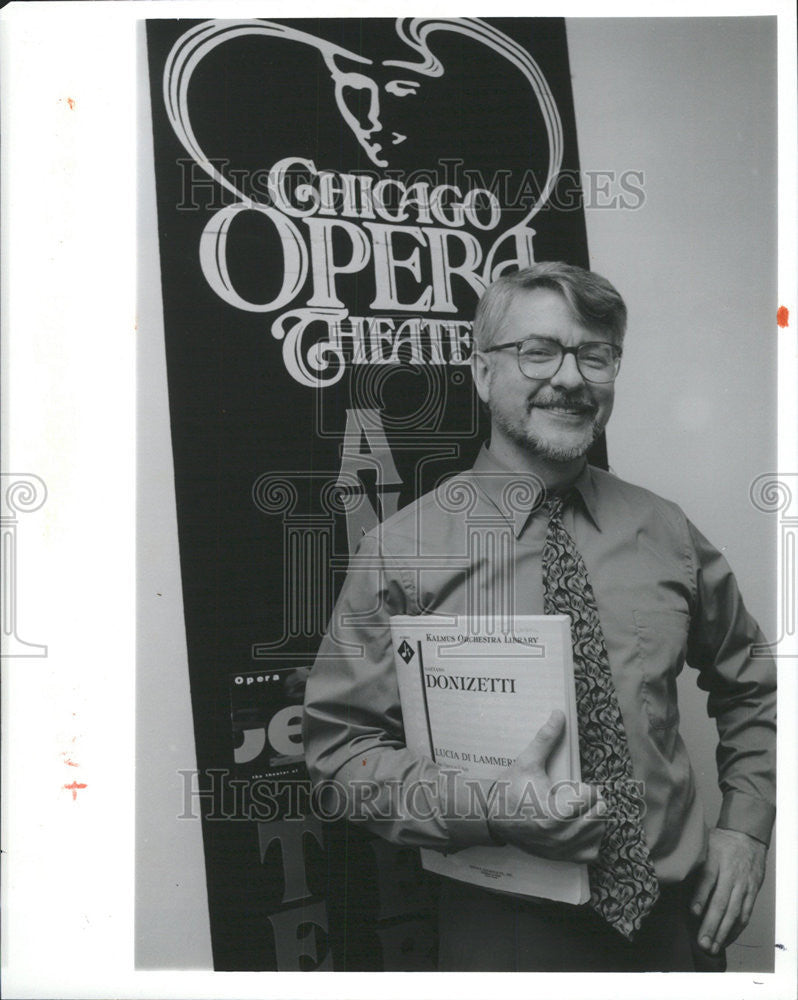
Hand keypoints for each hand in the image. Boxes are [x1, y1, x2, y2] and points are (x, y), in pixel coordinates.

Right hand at [487, 710, 605, 861]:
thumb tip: (559, 714)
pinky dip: (590, 838)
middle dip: (590, 801)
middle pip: (600, 814)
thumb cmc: (509, 789)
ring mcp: (563, 850)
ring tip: (573, 809)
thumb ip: (546, 739)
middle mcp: (562, 837)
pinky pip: (592, 851)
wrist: (491, 818)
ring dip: (592, 818)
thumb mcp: (527, 762)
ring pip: (599, 831)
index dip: (582, 788)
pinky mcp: (563, 858)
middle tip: (571, 796)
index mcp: (555, 814)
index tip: (567, 787)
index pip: (592, 797)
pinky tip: (577, 826)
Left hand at [690, 827, 767, 953]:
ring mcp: (744, 884)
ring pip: (734, 912)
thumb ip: (695, 864)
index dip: (700, 896)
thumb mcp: (704, 845)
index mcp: (716, 859)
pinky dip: (737, 928)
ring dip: (724, 932)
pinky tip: (727, 939)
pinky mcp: (752, 891)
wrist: (747, 835)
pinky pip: (745, 913)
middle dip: (712, 924)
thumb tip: (679, 880)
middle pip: (722, 901)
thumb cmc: (720, 841)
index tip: (692, 912)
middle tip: (702, 942)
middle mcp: (732, 874)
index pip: (708, 879)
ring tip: (713, 947)